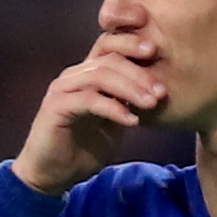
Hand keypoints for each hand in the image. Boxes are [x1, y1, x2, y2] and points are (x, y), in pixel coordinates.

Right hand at [15, 34, 165, 194]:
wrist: (54, 173)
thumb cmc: (85, 147)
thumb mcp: (115, 121)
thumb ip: (129, 101)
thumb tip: (160, 88)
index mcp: (88, 73)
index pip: (110, 46)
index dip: (132, 43)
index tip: (158, 52)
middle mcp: (74, 76)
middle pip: (109, 59)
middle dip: (139, 73)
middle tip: (162, 90)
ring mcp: (63, 89)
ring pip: (99, 76)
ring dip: (130, 89)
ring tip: (151, 104)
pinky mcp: (55, 107)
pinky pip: (89, 100)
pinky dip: (114, 109)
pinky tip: (132, 121)